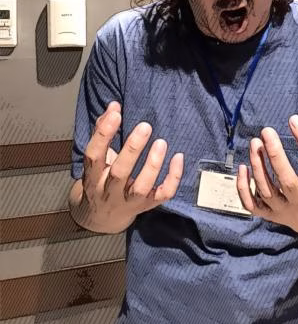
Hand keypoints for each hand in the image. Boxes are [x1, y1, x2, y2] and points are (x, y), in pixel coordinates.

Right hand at [78, 101, 183, 230]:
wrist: (101, 218)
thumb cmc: (100, 178)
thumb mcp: (96, 158)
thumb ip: (103, 130)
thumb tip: (114, 106)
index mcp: (92, 176)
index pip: (94, 155)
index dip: (103, 135)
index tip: (116, 114)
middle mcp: (109, 191)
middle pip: (119, 173)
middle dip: (132, 150)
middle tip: (145, 126)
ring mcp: (129, 201)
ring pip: (142, 187)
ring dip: (153, 165)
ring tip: (161, 142)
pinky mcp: (147, 206)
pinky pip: (163, 195)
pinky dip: (173, 178)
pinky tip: (178, 157)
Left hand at [237, 109, 297, 238]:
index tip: (294, 119)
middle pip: (287, 181)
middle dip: (275, 155)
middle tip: (266, 131)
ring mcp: (284, 211)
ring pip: (267, 192)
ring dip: (258, 166)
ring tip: (255, 142)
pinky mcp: (270, 216)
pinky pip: (252, 205)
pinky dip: (244, 188)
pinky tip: (243, 167)